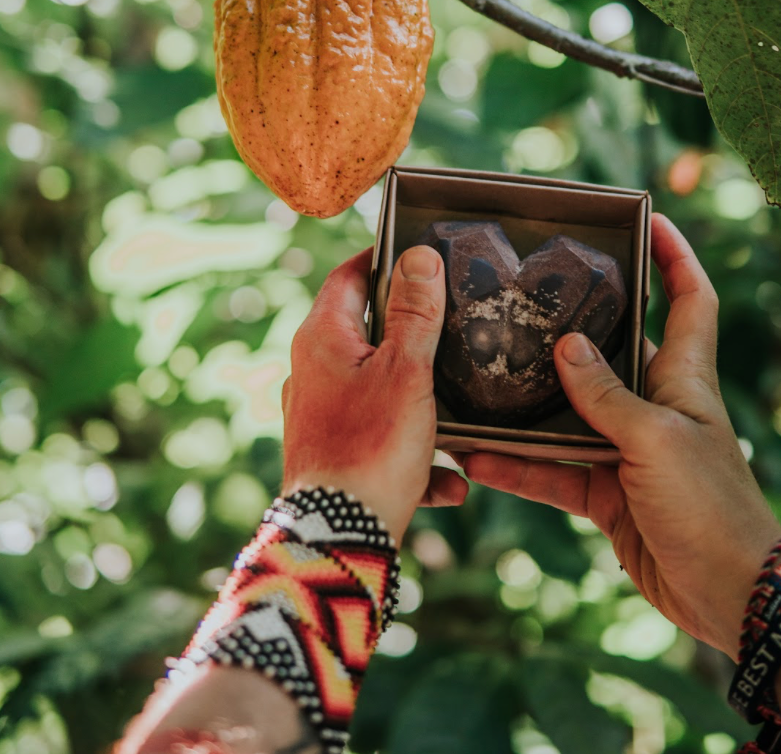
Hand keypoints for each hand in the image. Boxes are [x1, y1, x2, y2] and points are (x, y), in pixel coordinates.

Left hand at [281, 244, 467, 545]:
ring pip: (380, 388)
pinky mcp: (333, 453)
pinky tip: (449, 479)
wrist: (338, 536)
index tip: (418, 254)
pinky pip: (381, 439)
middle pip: (365, 332)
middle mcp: (312, 371)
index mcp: (322, 339)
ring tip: (459, 411)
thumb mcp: (406, 370)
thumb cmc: (371, 446)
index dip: (382, 260)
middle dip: (412, 333)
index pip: (347, 276)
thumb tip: (420, 256)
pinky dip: (415, 453)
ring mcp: (320, 414)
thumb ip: (415, 313)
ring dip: (420, 399)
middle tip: (452, 324)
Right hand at [463, 213, 780, 659]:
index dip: (677, 255)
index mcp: (683, 377)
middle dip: (570, 325)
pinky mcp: (606, 492)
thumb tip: (564, 346)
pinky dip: (519, 467)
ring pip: (568, 413)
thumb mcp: (656, 440)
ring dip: (526, 407)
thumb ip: (607, 395)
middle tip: (520, 298)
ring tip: (477, 380)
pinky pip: (553, 470)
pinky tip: (477, 459)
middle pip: (611, 350)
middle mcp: (654, 404)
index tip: (649, 219)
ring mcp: (627, 448)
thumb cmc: (710, 506)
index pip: (691, 298)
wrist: (728, 595)